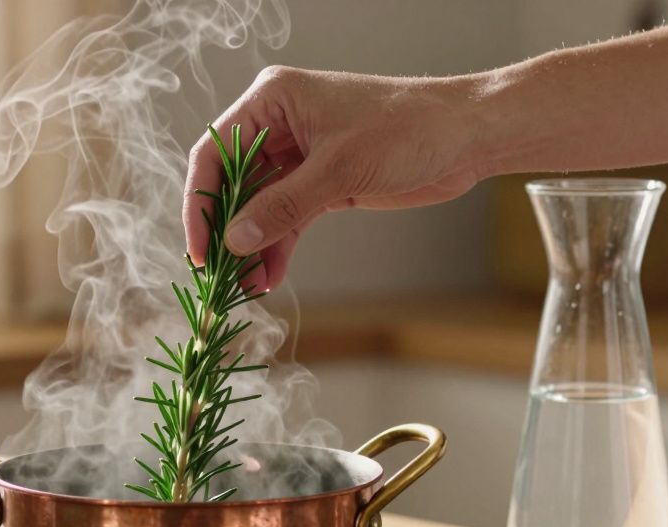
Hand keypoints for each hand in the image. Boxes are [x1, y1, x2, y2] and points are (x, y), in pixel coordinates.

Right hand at [184, 66, 485, 292]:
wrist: (466, 136)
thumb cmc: (408, 129)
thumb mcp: (338, 170)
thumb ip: (282, 206)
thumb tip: (235, 239)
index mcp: (273, 100)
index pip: (215, 152)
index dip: (201, 203)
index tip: (201, 248)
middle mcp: (278, 124)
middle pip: (232, 183)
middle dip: (227, 231)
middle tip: (221, 274)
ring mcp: (298, 154)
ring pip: (257, 206)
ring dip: (252, 246)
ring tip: (247, 285)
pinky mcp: (320, 181)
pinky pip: (285, 217)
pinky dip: (276, 246)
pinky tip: (269, 277)